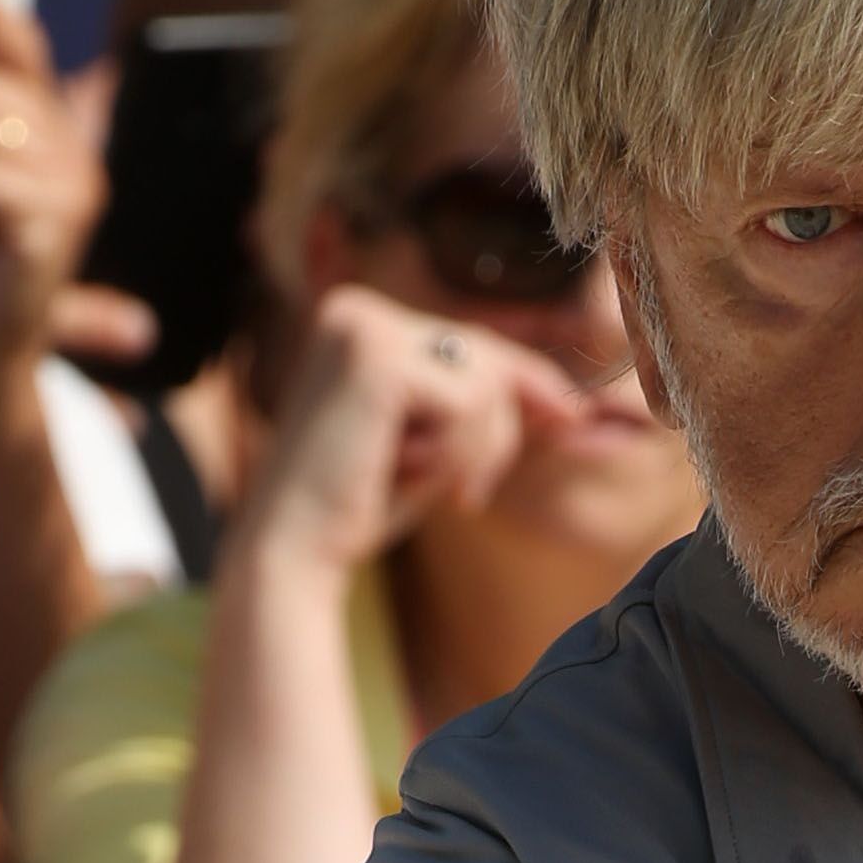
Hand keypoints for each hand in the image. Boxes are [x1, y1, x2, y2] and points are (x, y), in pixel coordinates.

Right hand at [246, 287, 589, 573]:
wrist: (292, 552)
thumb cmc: (356, 505)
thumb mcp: (430, 441)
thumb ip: (478, 404)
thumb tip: (568, 401)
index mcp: (355, 320)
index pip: (467, 342)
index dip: (525, 384)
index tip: (571, 417)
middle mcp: (355, 310)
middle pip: (485, 355)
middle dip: (498, 432)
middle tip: (466, 495)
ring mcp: (363, 328)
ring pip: (486, 380)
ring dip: (472, 448)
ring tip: (413, 477)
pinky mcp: (378, 360)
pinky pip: (470, 404)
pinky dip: (454, 452)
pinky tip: (399, 470)